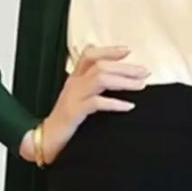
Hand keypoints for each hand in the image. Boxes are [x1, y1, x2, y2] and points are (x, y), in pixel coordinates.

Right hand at [19, 46, 148, 163]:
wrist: (46, 140)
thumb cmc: (65, 122)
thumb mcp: (77, 99)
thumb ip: (90, 87)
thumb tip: (111, 79)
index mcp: (74, 79)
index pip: (89, 55)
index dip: (108, 50)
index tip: (127, 51)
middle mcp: (74, 84)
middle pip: (100, 66)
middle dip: (125, 67)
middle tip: (144, 72)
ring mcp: (73, 96)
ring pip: (100, 79)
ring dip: (123, 81)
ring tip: (140, 86)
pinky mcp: (74, 112)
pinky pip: (97, 102)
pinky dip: (115, 103)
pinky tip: (128, 106)